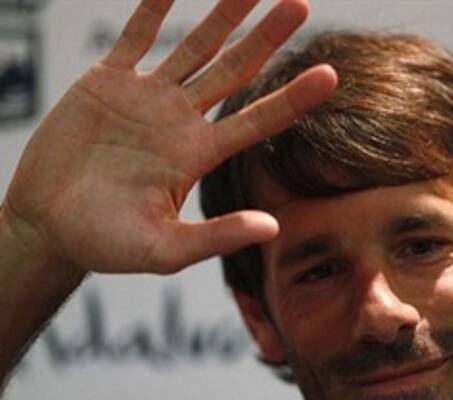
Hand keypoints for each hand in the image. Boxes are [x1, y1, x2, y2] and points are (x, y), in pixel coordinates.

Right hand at [2, 0, 335, 274]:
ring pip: (194, 47)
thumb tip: (273, 228)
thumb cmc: (106, 245)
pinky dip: (152, 9)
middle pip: (235, 71)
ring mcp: (147, 99)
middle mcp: (182, 121)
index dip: (294, 98)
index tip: (330, 75)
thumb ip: (216, 238)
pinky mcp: (108, 83)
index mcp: (199, 155)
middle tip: (300, 5)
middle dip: (266, 39)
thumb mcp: (164, 250)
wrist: (50, 226)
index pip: (258, 121)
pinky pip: (135, 37)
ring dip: (223, 15)